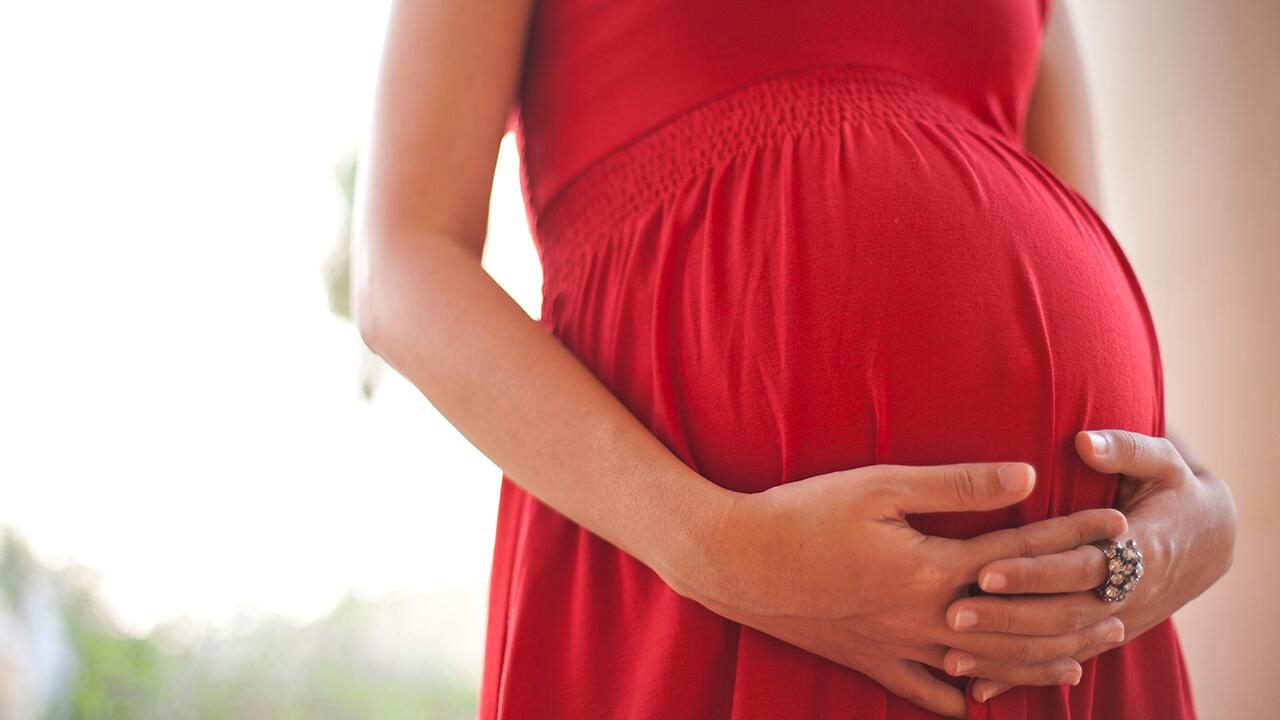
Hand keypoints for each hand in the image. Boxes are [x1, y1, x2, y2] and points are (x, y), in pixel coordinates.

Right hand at [684, 461, 1127, 717]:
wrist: (736, 561)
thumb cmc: (802, 513)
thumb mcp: (878, 486)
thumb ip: (955, 485)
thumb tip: (1025, 477)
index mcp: (933, 569)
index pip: (1022, 553)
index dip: (1072, 538)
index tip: (1115, 527)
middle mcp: (926, 618)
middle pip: (1020, 623)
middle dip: (1076, 613)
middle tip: (1123, 604)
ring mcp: (898, 646)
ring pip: (985, 666)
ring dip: (1038, 661)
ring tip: (1081, 660)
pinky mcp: (868, 659)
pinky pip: (925, 691)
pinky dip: (959, 697)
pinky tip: (979, 701)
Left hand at [943, 430, 1236, 702]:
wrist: (1209, 540)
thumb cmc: (1175, 490)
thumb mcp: (1163, 462)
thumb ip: (1125, 449)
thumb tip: (1085, 441)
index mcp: (1139, 550)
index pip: (1079, 566)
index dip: (1034, 571)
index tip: (985, 569)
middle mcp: (1127, 595)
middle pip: (1062, 615)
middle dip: (1007, 618)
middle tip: (954, 614)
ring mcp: (1116, 622)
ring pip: (1059, 649)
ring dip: (1007, 656)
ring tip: (953, 655)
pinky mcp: (1103, 636)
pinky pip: (1060, 662)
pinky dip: (1022, 677)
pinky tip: (980, 689)